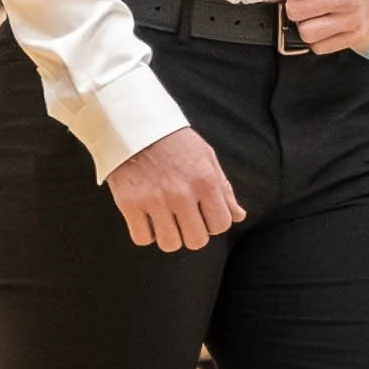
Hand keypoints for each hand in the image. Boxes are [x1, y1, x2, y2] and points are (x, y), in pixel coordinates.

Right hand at [107, 128, 245, 253]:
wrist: (135, 125)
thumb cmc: (175, 141)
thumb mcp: (206, 157)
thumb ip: (223, 189)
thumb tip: (238, 216)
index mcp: (205, 181)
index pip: (220, 225)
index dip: (213, 222)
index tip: (203, 213)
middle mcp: (181, 193)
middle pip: (196, 241)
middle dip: (192, 232)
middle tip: (183, 217)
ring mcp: (154, 200)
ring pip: (170, 244)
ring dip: (169, 235)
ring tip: (165, 218)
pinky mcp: (129, 204)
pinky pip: (142, 238)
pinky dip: (145, 232)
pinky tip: (147, 217)